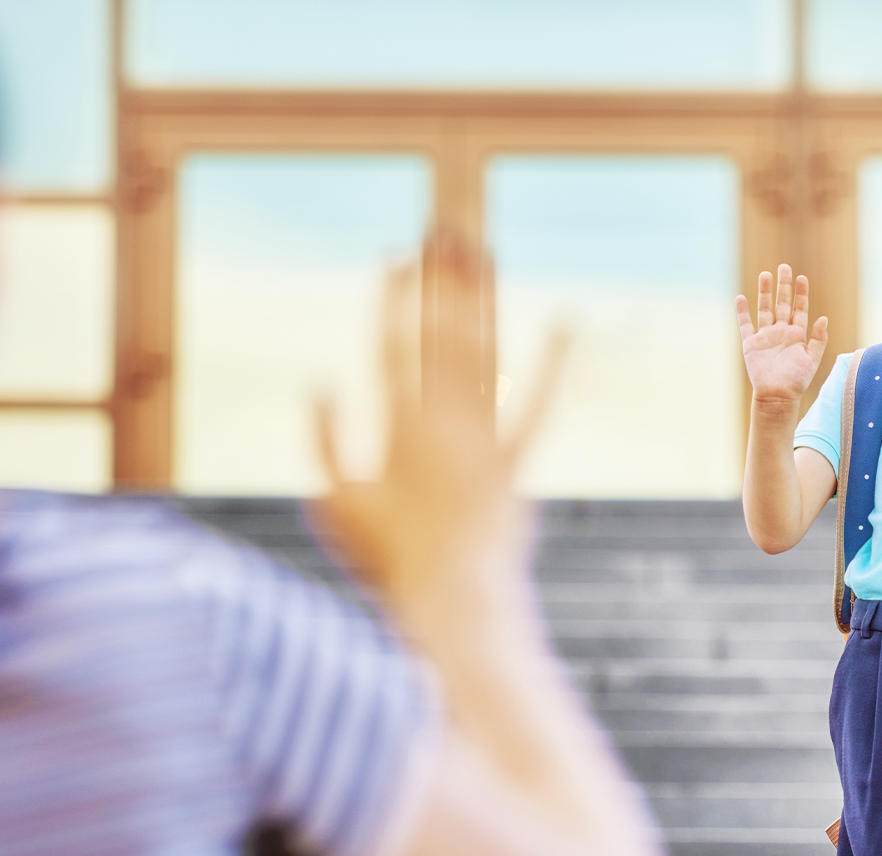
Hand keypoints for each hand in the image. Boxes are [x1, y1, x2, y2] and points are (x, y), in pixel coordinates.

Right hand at [314, 231, 567, 623]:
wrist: (453, 601)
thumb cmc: (386, 561)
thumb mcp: (332, 503)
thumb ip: (322, 440)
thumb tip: (318, 382)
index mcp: (395, 429)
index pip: (392, 345)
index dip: (392, 298)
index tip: (393, 256)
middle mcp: (443, 423)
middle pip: (440, 334)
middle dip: (439, 279)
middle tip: (441, 228)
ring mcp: (485, 439)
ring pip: (483, 353)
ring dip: (481, 298)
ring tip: (479, 250)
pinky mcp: (519, 462)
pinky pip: (537, 402)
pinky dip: (552, 361)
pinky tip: (563, 318)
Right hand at [736, 264, 828, 405]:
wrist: (777, 396)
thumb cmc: (796, 381)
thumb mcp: (812, 360)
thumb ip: (818, 340)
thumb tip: (824, 319)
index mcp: (796, 335)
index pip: (799, 309)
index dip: (801, 294)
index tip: (802, 278)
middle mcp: (781, 332)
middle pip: (782, 304)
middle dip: (783, 286)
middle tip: (784, 267)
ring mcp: (765, 337)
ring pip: (764, 309)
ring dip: (764, 293)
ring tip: (765, 275)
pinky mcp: (751, 344)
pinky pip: (745, 325)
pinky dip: (742, 312)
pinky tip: (740, 298)